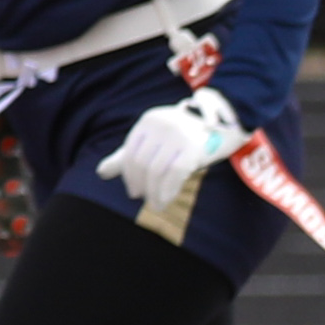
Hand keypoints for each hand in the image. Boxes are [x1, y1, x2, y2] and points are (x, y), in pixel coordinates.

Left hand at [94, 88, 247, 216]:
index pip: (131, 152)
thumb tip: (101, 172)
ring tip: (155, 204)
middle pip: (142, 163)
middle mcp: (162, 125)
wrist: (223, 124)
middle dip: (140, 185)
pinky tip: (167, 199)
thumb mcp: (154, 139)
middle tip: (142, 198)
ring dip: (154, 192)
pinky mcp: (195, 147)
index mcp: (149, 121)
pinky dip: (168, 191)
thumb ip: (127, 154)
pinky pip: (175, 175)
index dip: (129, 174)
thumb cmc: (183, 135)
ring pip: (157, 171)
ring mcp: (179, 135)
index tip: (132, 189)